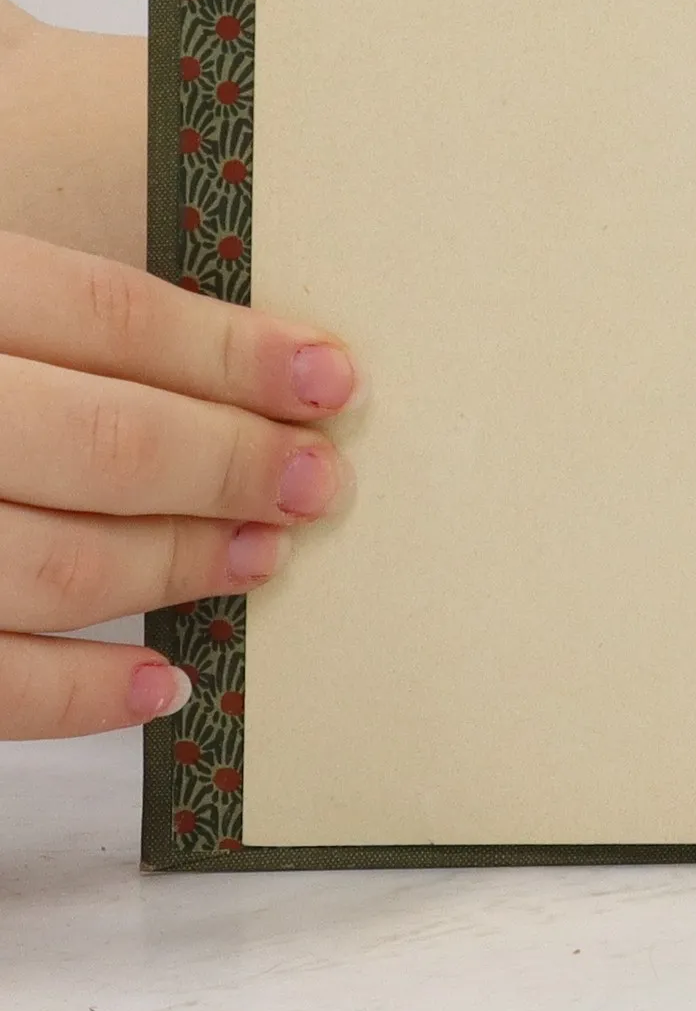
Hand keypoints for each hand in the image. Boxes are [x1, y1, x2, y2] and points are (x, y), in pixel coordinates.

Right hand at [0, 231, 356, 737]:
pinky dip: (80, 696)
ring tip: (261, 557)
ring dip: (177, 567)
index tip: (332, 379)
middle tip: (314, 479)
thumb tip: (243, 372)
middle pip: (98, 442)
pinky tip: (163, 684)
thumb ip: (55, 331)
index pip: (109, 314)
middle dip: (229, 466)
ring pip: (49, 565)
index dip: (235, 352)